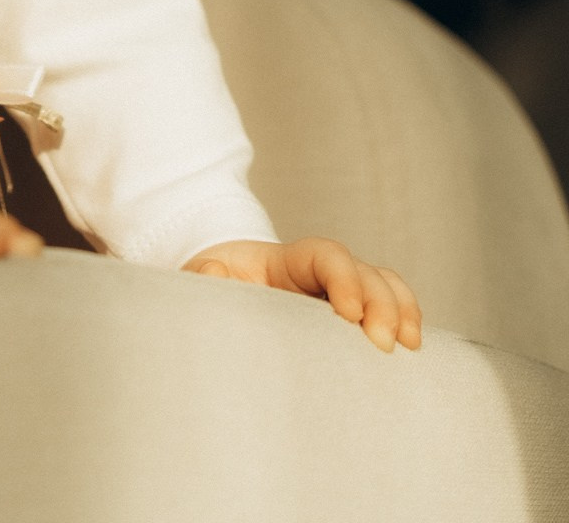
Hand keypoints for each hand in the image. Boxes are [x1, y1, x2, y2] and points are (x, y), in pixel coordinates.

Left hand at [182, 236, 421, 351]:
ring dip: (402, 311)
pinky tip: (414, 356)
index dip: (342, 276)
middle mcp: (320, 276)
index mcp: (286, 261)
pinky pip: (387, 315)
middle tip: (383, 343)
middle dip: (381, 302)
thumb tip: (215, 274)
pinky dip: (405, 325)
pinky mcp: (348, 327)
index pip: (324, 254)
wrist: (221, 301)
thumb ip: (203, 277)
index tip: (349, 311)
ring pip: (384, 288)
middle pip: (364, 271)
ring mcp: (339, 299)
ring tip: (410, 346)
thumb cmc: (213, 290)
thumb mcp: (197, 279)